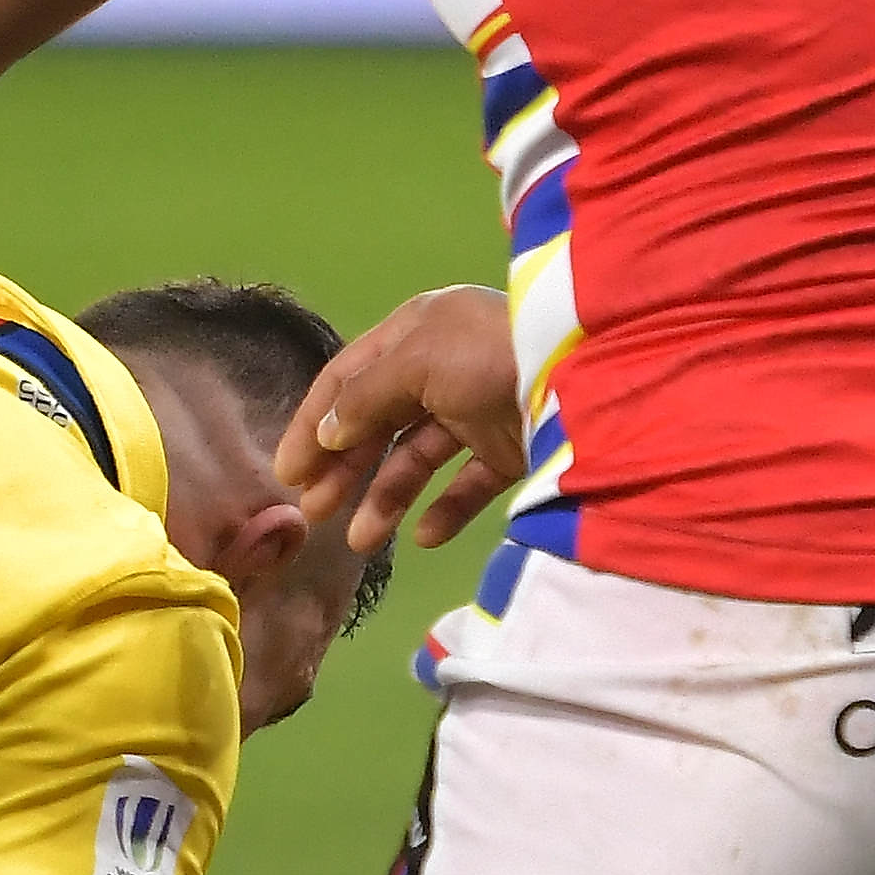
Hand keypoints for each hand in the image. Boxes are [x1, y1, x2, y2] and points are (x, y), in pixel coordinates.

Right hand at [269, 288, 526, 562]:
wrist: (588, 374)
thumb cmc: (490, 354)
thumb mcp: (417, 360)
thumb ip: (365, 397)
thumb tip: (328, 432)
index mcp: (414, 333)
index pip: (347, 379)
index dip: (312, 424)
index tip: (286, 474)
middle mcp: (442, 367)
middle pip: (377, 422)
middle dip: (343, 469)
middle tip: (314, 512)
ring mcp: (478, 408)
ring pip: (417, 458)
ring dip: (384, 498)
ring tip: (360, 542)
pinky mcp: (511, 447)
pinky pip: (468, 483)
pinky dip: (444, 509)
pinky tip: (423, 537)